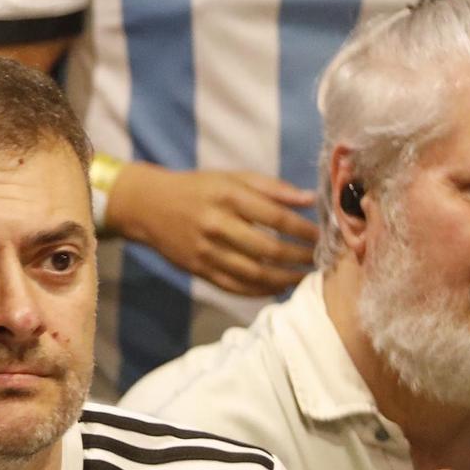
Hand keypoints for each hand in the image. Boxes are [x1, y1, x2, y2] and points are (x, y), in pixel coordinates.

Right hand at [105, 163, 317, 296]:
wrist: (148, 205)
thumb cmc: (197, 188)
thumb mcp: (230, 178)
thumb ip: (270, 188)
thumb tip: (310, 199)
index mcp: (227, 196)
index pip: (276, 217)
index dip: (303, 230)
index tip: (322, 237)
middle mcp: (217, 224)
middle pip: (268, 249)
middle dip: (299, 258)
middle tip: (318, 261)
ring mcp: (206, 250)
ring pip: (254, 274)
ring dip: (285, 279)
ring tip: (303, 277)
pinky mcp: (199, 270)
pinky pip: (236, 286)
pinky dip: (261, 291)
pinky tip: (277, 287)